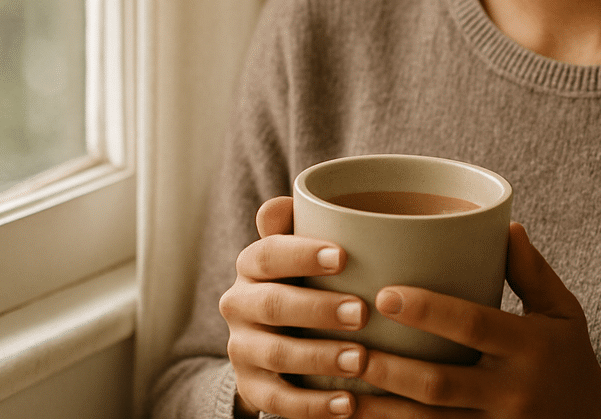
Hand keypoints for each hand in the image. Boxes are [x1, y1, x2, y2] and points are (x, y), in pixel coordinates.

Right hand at [218, 196, 371, 418]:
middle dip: (319, 309)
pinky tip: (347, 404)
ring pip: (277, 354)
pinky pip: (277, 401)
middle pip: (275, 305)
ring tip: (362, 358)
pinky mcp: (251, 387)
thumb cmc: (306, 274)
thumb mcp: (302, 246)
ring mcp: (242, 349)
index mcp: (252, 264)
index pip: (269, 254)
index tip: (344, 256)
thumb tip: (287, 201)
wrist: (277, 330)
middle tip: (362, 311)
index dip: (303, 254)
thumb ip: (297, 223)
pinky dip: (312, 406)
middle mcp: (239, 304)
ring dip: (320, 357)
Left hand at [341, 222, 600, 417]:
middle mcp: (511, 393)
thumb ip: (533, 271)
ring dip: (384, 412)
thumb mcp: (563, 309)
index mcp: (528, 347)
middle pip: (441, 384)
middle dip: (391, 370)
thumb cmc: (570, 355)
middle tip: (349, 348)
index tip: (386, 294)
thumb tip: (506, 225)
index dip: (428, 311)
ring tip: (342, 393)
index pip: (473, 325)